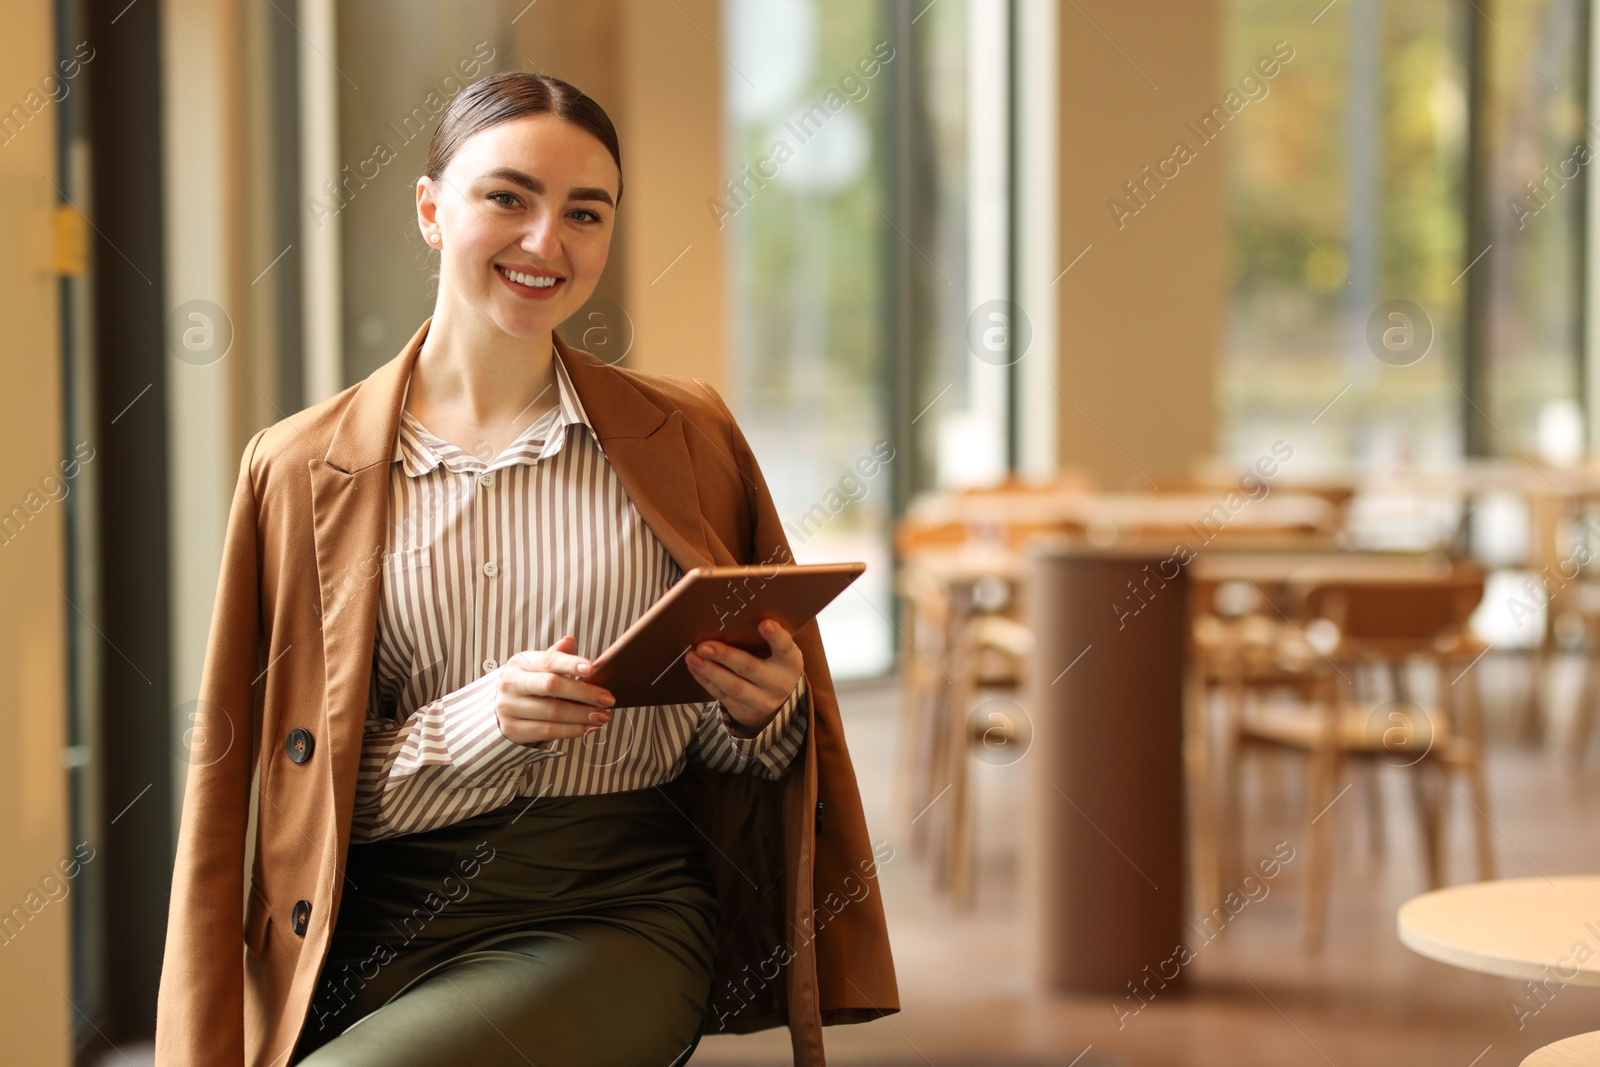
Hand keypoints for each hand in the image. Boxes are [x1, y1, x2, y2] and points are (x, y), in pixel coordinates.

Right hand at [496, 635, 615, 745]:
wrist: (499, 709)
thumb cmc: (527, 684)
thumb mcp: (537, 666)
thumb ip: (556, 655)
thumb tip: (570, 640)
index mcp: (519, 663)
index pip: (548, 660)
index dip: (570, 664)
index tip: (592, 669)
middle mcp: (511, 683)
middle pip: (552, 686)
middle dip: (584, 693)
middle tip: (608, 699)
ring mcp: (509, 708)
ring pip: (553, 712)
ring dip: (583, 715)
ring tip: (602, 716)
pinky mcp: (513, 729)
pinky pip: (548, 731)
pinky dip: (571, 731)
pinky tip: (587, 728)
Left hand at [686, 618, 803, 736]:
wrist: (777, 700)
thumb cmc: (773, 663)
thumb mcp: (778, 651)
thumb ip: (764, 637)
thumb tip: (730, 614)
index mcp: (790, 662)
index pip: (785, 647)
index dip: (775, 636)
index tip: (764, 623)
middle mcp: (779, 683)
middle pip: (750, 668)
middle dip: (725, 656)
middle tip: (704, 646)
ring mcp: (762, 701)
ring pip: (733, 686)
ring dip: (709, 671)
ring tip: (692, 657)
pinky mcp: (745, 712)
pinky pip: (722, 696)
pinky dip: (706, 680)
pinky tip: (695, 667)